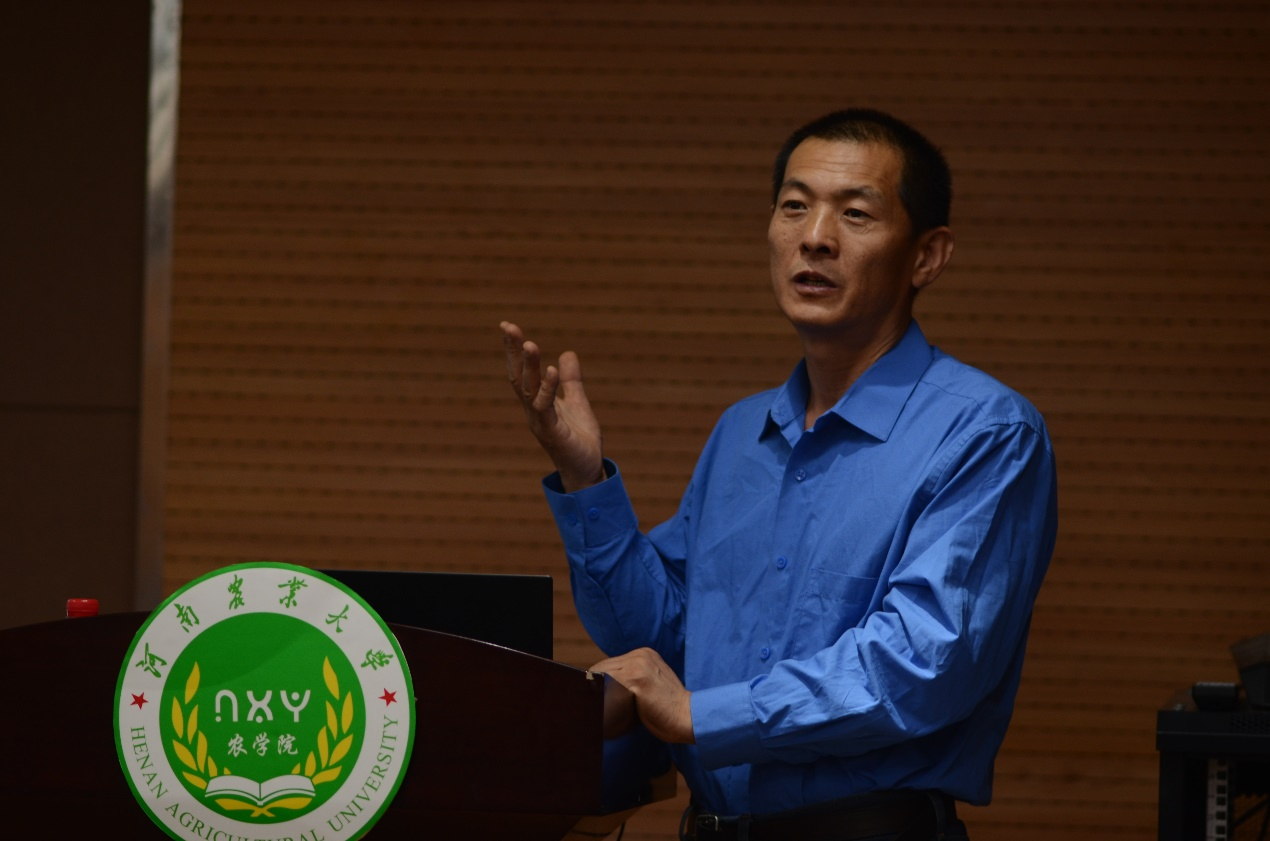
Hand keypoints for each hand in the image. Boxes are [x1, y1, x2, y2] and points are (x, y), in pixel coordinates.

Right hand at [501, 321, 605, 491]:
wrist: (587, 471)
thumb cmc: (579, 441)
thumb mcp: (577, 402)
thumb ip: (571, 380)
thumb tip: (567, 353)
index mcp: (537, 402)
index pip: (522, 372)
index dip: (514, 350)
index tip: (507, 326)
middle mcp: (533, 410)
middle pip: (518, 376)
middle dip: (513, 352)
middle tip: (508, 327)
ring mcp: (540, 421)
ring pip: (529, 390)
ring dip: (529, 367)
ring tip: (530, 344)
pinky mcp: (552, 432)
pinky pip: (545, 407)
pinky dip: (547, 388)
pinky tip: (551, 370)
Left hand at [590, 648, 694, 743]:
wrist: (689, 718)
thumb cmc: (666, 710)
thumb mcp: (648, 687)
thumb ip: (630, 683)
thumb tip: (602, 691)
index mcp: (643, 654)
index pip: (607, 665)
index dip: (595, 682)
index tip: (588, 698)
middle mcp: (640, 654)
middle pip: (601, 668)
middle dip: (591, 687)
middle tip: (584, 705)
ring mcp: (639, 664)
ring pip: (602, 676)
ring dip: (593, 692)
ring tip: (587, 709)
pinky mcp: (637, 678)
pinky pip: (609, 686)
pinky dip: (600, 698)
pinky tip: (596, 710)